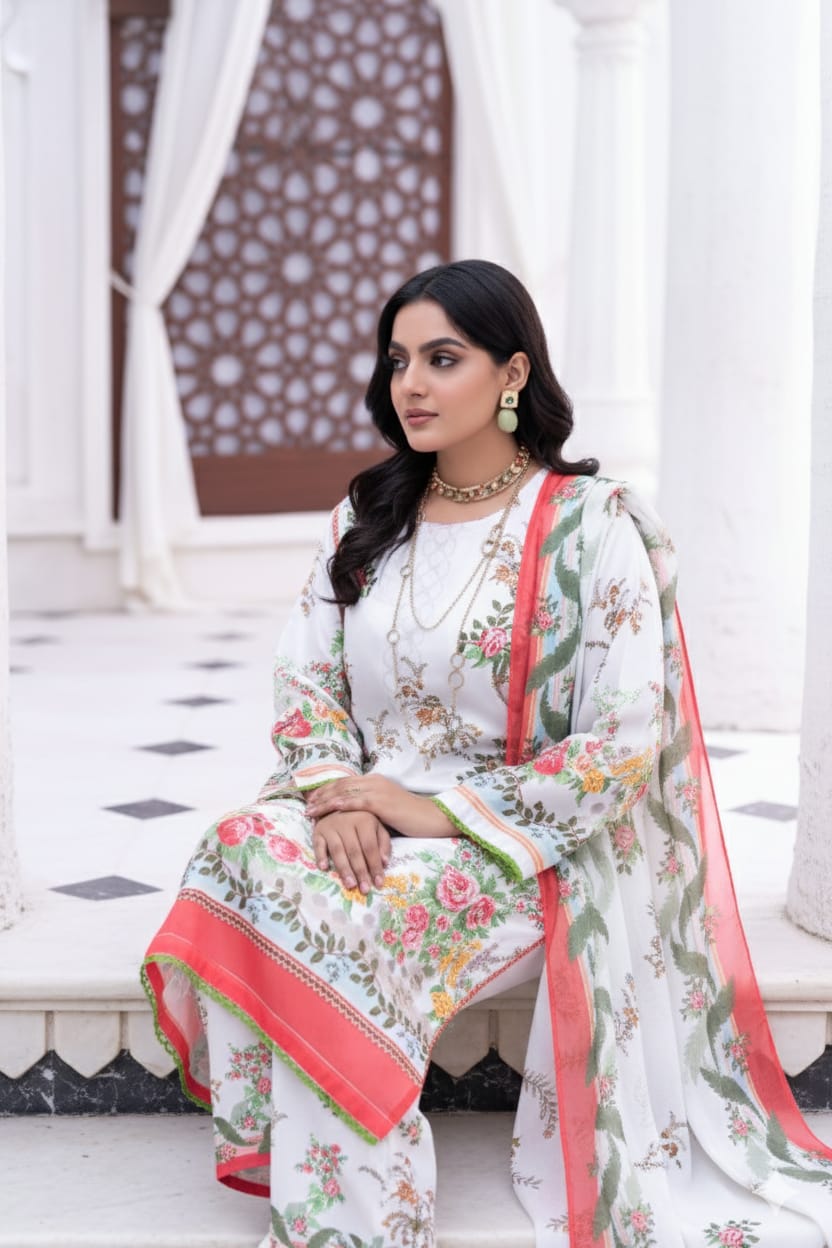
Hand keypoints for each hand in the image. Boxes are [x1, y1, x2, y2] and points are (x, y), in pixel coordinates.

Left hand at [305, 774, 455, 840]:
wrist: (430, 817)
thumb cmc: (410, 816)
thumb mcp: (387, 807)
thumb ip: (371, 806)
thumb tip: (354, 813)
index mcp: (374, 781)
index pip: (345, 782)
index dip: (327, 789)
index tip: (312, 798)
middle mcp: (373, 781)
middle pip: (340, 784)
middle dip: (320, 794)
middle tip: (306, 804)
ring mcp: (376, 790)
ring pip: (343, 792)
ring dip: (324, 801)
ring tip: (310, 810)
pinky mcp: (380, 802)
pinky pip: (354, 802)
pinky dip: (338, 805)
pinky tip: (327, 809)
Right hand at [312, 810, 390, 893]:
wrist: (337, 803)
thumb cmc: (361, 818)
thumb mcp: (377, 826)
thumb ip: (383, 842)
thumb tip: (385, 862)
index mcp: (365, 820)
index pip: (370, 847)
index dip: (375, 866)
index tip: (379, 883)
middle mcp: (347, 822)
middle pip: (354, 851)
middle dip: (360, 872)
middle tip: (365, 889)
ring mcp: (331, 826)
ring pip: (338, 850)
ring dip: (344, 869)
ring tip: (350, 885)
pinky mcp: (318, 830)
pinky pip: (318, 845)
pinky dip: (321, 856)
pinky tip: (324, 868)